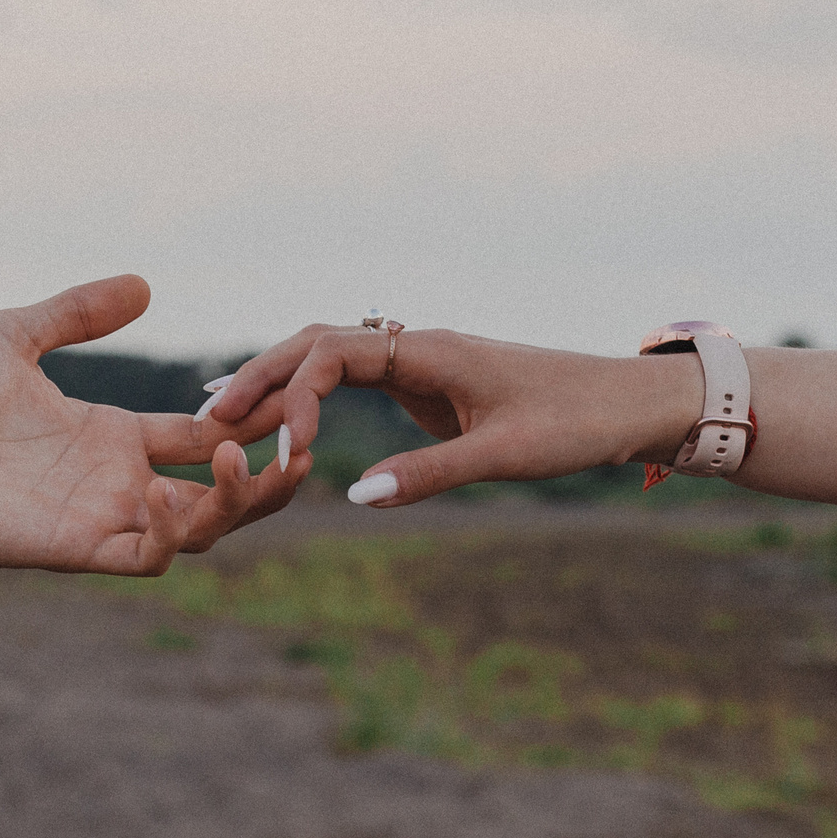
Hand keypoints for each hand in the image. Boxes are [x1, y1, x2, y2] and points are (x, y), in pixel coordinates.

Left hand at [0, 275, 306, 570]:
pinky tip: (161, 493)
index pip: (208, 436)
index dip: (254, 419)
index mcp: (115, 436)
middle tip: (299, 446)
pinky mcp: (77, 549)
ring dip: (233, 501)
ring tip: (236, 458)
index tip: (290, 393)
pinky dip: (172, 530)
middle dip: (272, 477)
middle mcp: (119, 482)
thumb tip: (143, 286)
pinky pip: (148, 557)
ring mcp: (102, 518)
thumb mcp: (16, 335)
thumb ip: (78, 312)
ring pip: (202, 531)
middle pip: (226, 494)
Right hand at [205, 322, 695, 505]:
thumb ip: (428, 474)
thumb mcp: (503, 455)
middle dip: (261, 377)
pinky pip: (355, 380)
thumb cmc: (576, 423)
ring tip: (223, 417)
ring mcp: (421, 362)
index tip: (285, 452)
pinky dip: (313, 396)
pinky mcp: (429, 385)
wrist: (628, 405)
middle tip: (207, 419)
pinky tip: (286, 421)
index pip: (333, 353)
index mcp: (430, 349)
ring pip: (331, 358)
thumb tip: (353, 494)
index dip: (296, 397)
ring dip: (280, 383)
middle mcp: (417, 345)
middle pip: (316, 342)